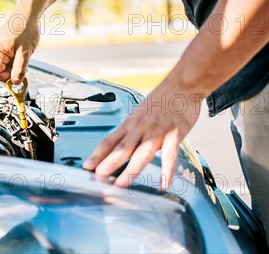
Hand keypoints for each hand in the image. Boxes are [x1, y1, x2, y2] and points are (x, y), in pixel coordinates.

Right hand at [0, 11, 39, 83]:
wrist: (28, 12)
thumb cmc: (26, 28)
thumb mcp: (25, 52)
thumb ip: (19, 69)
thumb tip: (15, 82)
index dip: (8, 78)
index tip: (19, 76)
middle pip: (0, 68)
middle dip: (12, 70)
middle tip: (24, 64)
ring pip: (4, 62)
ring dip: (14, 63)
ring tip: (24, 54)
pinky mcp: (2, 42)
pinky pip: (6, 55)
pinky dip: (14, 56)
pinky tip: (22, 50)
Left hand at [83, 81, 202, 189]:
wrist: (181, 86)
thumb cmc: (160, 101)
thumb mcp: (139, 114)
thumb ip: (131, 132)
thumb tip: (118, 147)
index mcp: (130, 123)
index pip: (110, 140)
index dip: (98, 154)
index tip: (87, 166)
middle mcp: (141, 127)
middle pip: (123, 147)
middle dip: (110, 162)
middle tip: (98, 175)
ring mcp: (157, 131)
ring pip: (142, 152)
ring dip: (131, 169)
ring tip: (121, 184)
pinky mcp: (175, 133)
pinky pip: (170, 154)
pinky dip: (167, 170)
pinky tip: (163, 184)